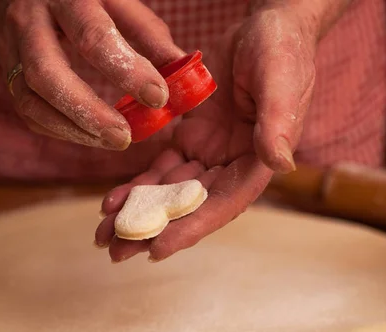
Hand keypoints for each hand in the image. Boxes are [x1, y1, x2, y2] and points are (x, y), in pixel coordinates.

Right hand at [0, 0, 184, 149]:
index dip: (127, 71)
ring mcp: (11, 50)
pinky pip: (28, 112)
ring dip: (73, 129)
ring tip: (112, 141)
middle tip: (124, 137)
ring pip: (31, 99)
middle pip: (47, 73)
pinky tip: (89, 135)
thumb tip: (184, 74)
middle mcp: (30, 22)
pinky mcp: (7, 73)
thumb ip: (149, 35)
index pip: (93, 36)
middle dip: (88, 112)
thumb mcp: (117, 2)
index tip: (159, 97)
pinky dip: (60, 130)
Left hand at [95, 8, 316, 261]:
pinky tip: (112, 200)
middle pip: (189, 207)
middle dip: (153, 230)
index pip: (223, 204)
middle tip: (116, 252)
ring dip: (137, 213)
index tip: (156, 249)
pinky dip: (137, 184)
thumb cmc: (282, 51)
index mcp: (258, 162)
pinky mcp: (191, 138)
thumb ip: (278, 123)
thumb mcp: (281, 81)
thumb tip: (281, 163)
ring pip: (168, 192)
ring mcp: (209, 154)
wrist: (265, 26)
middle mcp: (231, 166)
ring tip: (103, 233)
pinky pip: (160, 166)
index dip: (191, 228)